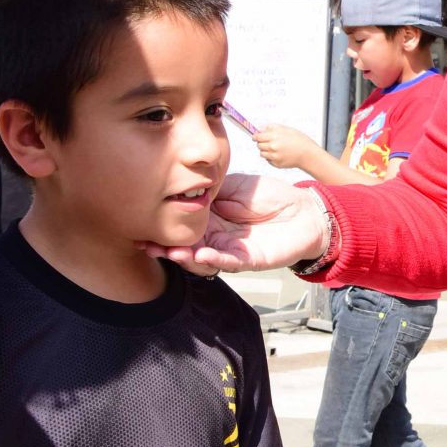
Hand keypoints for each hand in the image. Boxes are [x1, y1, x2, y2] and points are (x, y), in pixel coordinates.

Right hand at [143, 174, 330, 273]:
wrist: (305, 210)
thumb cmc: (270, 196)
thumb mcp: (234, 184)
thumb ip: (210, 188)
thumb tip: (185, 188)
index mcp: (210, 218)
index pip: (182, 224)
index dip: (163, 226)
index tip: (142, 226)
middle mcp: (216, 237)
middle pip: (186, 245)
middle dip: (165, 246)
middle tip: (147, 243)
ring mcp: (230, 250)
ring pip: (202, 258)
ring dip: (184, 256)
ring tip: (169, 251)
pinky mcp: (248, 259)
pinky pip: (227, 262)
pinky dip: (213, 260)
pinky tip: (200, 255)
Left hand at [254, 124, 317, 170]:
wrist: (308, 154)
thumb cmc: (299, 140)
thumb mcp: (286, 129)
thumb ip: (272, 128)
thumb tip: (262, 129)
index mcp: (274, 136)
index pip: (258, 137)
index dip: (255, 136)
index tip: (255, 137)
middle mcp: (273, 147)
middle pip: (259, 145)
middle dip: (262, 143)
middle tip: (269, 142)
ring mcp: (274, 156)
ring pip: (262, 153)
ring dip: (266, 151)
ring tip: (276, 148)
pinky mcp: (276, 164)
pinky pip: (268, 160)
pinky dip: (271, 157)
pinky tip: (280, 154)